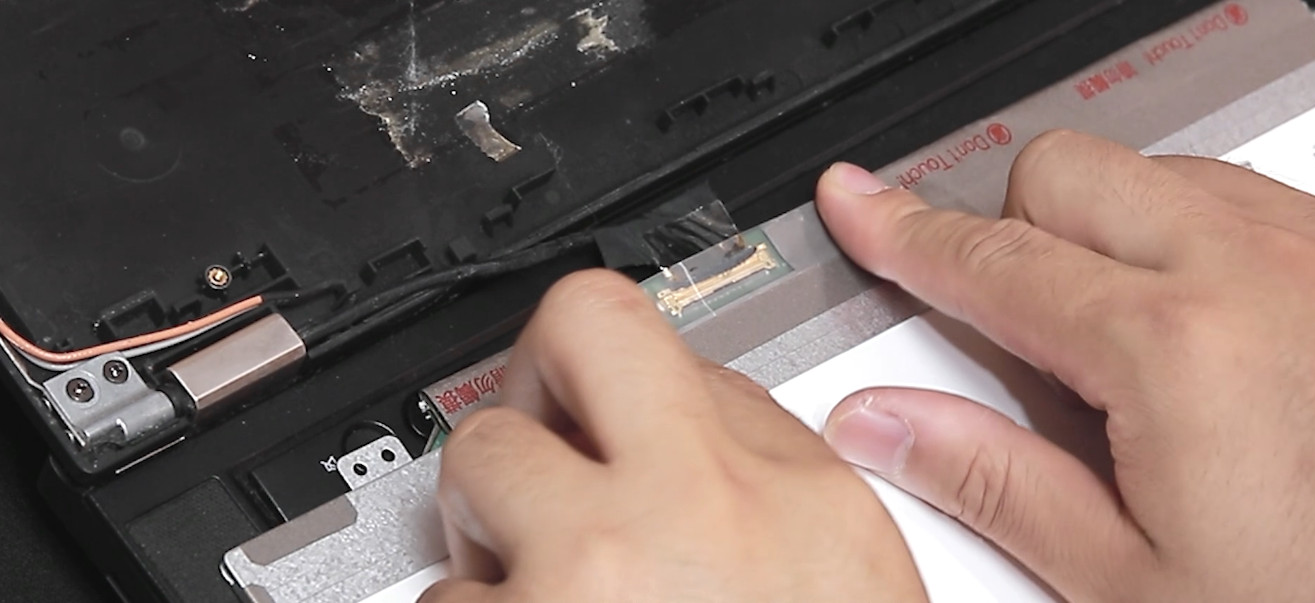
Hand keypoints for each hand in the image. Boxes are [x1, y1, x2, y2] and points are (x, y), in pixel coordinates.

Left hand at [421, 270, 927, 602]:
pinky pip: (440, 598)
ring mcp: (584, 577)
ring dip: (492, 525)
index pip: (678, 342)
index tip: (588, 370)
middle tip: (539, 442)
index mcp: (791, 491)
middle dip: (540, 386)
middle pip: (570, 333)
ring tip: (538, 580)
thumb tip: (702, 397)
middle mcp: (687, 512)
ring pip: (476, 468)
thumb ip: (779, 466)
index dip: (613, 355)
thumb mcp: (853, 576)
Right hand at [814, 130, 1314, 600]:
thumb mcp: (1130, 582)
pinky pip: (1241, 198)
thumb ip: (992, 481)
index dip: (904, 232)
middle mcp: (1254, 272)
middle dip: (1009, 226)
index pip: (992, 259)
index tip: (861, 206)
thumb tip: (886, 424)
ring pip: (1155, 173)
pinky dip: (1187, 240)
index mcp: (1173, 348)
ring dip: (1101, 231)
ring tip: (1110, 344)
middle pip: (1066, 172)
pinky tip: (1198, 332)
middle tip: (1000, 315)